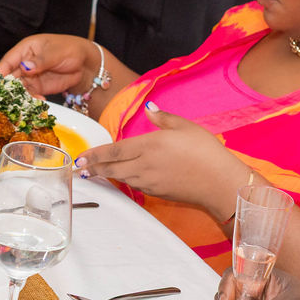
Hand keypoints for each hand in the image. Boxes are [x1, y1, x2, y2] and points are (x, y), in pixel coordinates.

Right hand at [0, 34, 96, 97]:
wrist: (85, 63)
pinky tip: (39, 101)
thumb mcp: (56, 52)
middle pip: (10, 78)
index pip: (7, 62)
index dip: (0, 73)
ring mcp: (30, 77)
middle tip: (9, 99)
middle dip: (8, 89)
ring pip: (18, 89)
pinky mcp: (38, 88)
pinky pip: (30, 95)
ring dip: (20, 97)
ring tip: (25, 103)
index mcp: (25, 49)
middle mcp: (24, 63)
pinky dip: (32, 100)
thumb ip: (41, 60)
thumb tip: (25, 67)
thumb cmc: (71, 49)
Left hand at [75, 103, 248, 211]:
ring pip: (121, 178)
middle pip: (112, 168)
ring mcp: (150, 181)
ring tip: (94, 172)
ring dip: (106, 175)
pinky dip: (123, 180)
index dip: (94, 155)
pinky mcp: (157, 192)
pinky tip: (121, 177)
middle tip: (79, 168)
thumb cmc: (205, 151)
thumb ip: (163, 118)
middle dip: (94, 168)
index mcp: (149, 145)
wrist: (220, 183)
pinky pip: (134, 185)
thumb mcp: (185, 127)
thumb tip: (149, 108)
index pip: (113, 151)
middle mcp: (144, 165)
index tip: (80, 158)